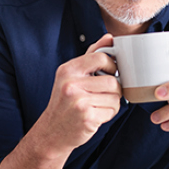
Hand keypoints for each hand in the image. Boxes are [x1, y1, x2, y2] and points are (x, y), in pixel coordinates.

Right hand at [29, 34, 123, 157]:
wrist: (52, 131)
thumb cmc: (65, 102)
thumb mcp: (72, 76)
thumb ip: (91, 56)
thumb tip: (109, 37)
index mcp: (68, 70)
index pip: (100, 57)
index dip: (111, 65)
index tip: (109, 72)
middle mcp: (71, 84)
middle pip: (112, 80)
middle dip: (114, 89)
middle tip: (104, 95)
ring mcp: (78, 102)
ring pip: (115, 97)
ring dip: (112, 104)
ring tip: (97, 107)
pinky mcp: (87, 117)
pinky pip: (111, 111)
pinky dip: (108, 115)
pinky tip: (95, 116)